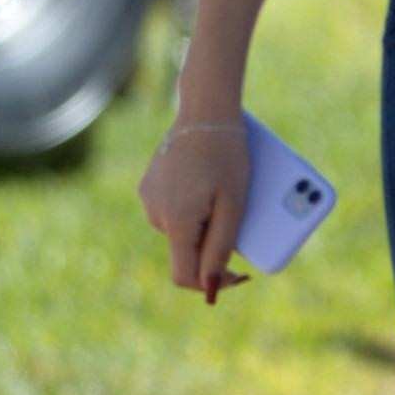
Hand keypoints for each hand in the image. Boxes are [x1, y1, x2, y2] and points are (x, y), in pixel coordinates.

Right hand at [138, 119, 252, 304]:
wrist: (205, 112)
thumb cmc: (226, 155)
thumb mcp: (234, 203)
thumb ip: (221, 245)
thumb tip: (211, 283)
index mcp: (175, 222)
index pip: (185, 275)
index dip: (211, 282)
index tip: (239, 276)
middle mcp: (155, 215)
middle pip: (188, 249)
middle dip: (216, 242)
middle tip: (244, 217)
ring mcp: (150, 199)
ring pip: (183, 228)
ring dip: (207, 220)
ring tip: (230, 191)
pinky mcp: (151, 186)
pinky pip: (177, 208)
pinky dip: (197, 204)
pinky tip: (213, 181)